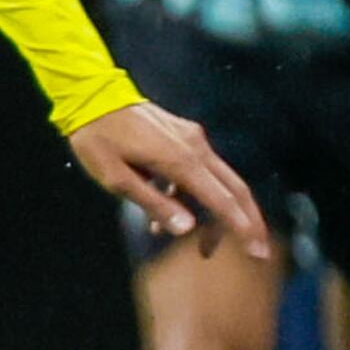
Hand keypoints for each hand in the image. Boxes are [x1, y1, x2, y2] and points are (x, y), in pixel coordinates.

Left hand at [68, 99, 272, 258]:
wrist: (91, 95)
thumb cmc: (97, 139)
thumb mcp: (115, 179)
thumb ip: (153, 204)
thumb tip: (188, 230)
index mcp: (180, 161)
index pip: (223, 201)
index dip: (242, 229)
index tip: (258, 253)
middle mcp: (195, 147)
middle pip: (235, 189)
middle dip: (247, 223)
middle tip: (257, 253)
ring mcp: (192, 139)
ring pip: (219, 182)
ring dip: (213, 214)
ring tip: (199, 246)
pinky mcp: (185, 135)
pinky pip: (200, 170)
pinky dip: (193, 195)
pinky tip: (167, 212)